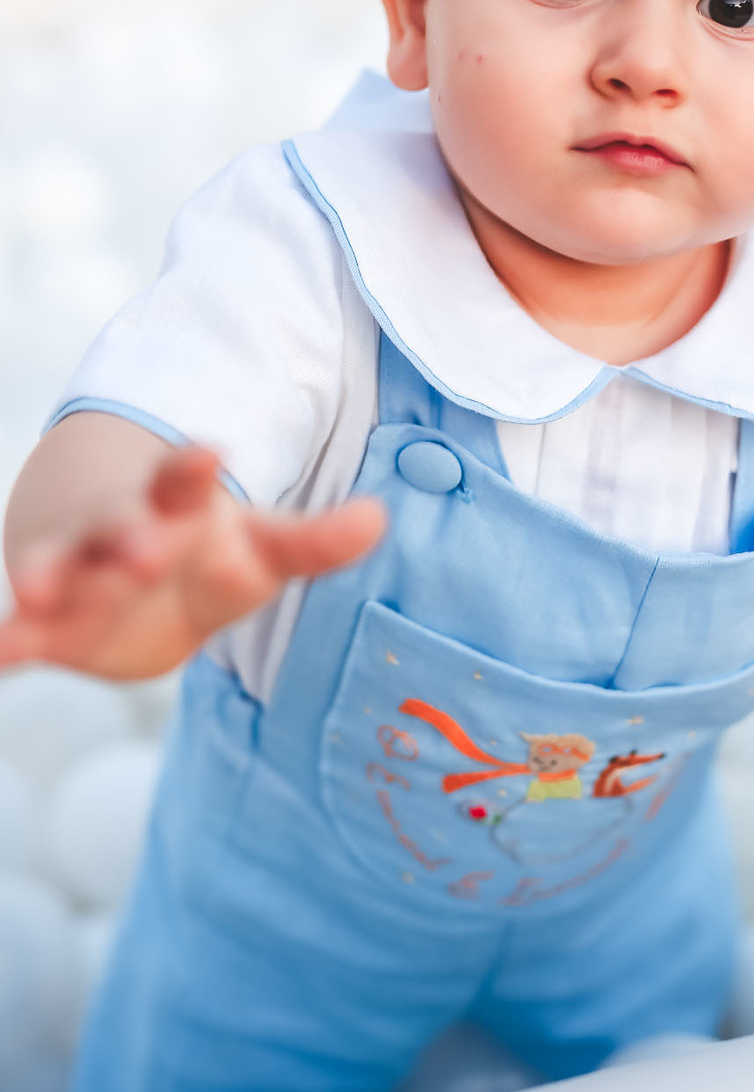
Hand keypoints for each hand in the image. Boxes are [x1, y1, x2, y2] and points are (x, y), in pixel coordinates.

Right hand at [0, 446, 385, 681]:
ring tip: (36, 589)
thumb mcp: (259, 548)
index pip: (184, 480)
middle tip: (143, 546)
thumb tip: (378, 519)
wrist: (115, 557)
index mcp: (175, 506)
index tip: (211, 452)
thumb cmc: (199, 549)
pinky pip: (19, 632)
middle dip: (129, 534)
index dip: (193, 468)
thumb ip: (312, 541)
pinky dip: (6, 639)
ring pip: (58, 570)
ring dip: (46, 577)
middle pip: (119, 526)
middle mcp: (117, 531)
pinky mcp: (49, 626)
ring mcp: (76, 574)